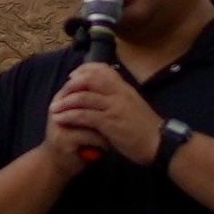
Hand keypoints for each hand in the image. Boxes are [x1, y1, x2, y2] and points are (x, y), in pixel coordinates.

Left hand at [40, 58, 162, 169]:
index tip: (72, 77)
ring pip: (84, 97)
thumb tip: (104, 94)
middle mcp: (119, 93)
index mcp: (124, 88)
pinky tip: (61, 119)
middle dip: (71, 86)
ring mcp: (114, 107)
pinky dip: (70, 116)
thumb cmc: (146, 128)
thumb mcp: (133, 106)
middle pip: (89, 79)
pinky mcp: (110, 122)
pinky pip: (85, 115)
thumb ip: (119, 98)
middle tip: (59, 94)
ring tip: (54, 109)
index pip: (102, 69)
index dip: (84, 70)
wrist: (160, 144)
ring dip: (65, 102)